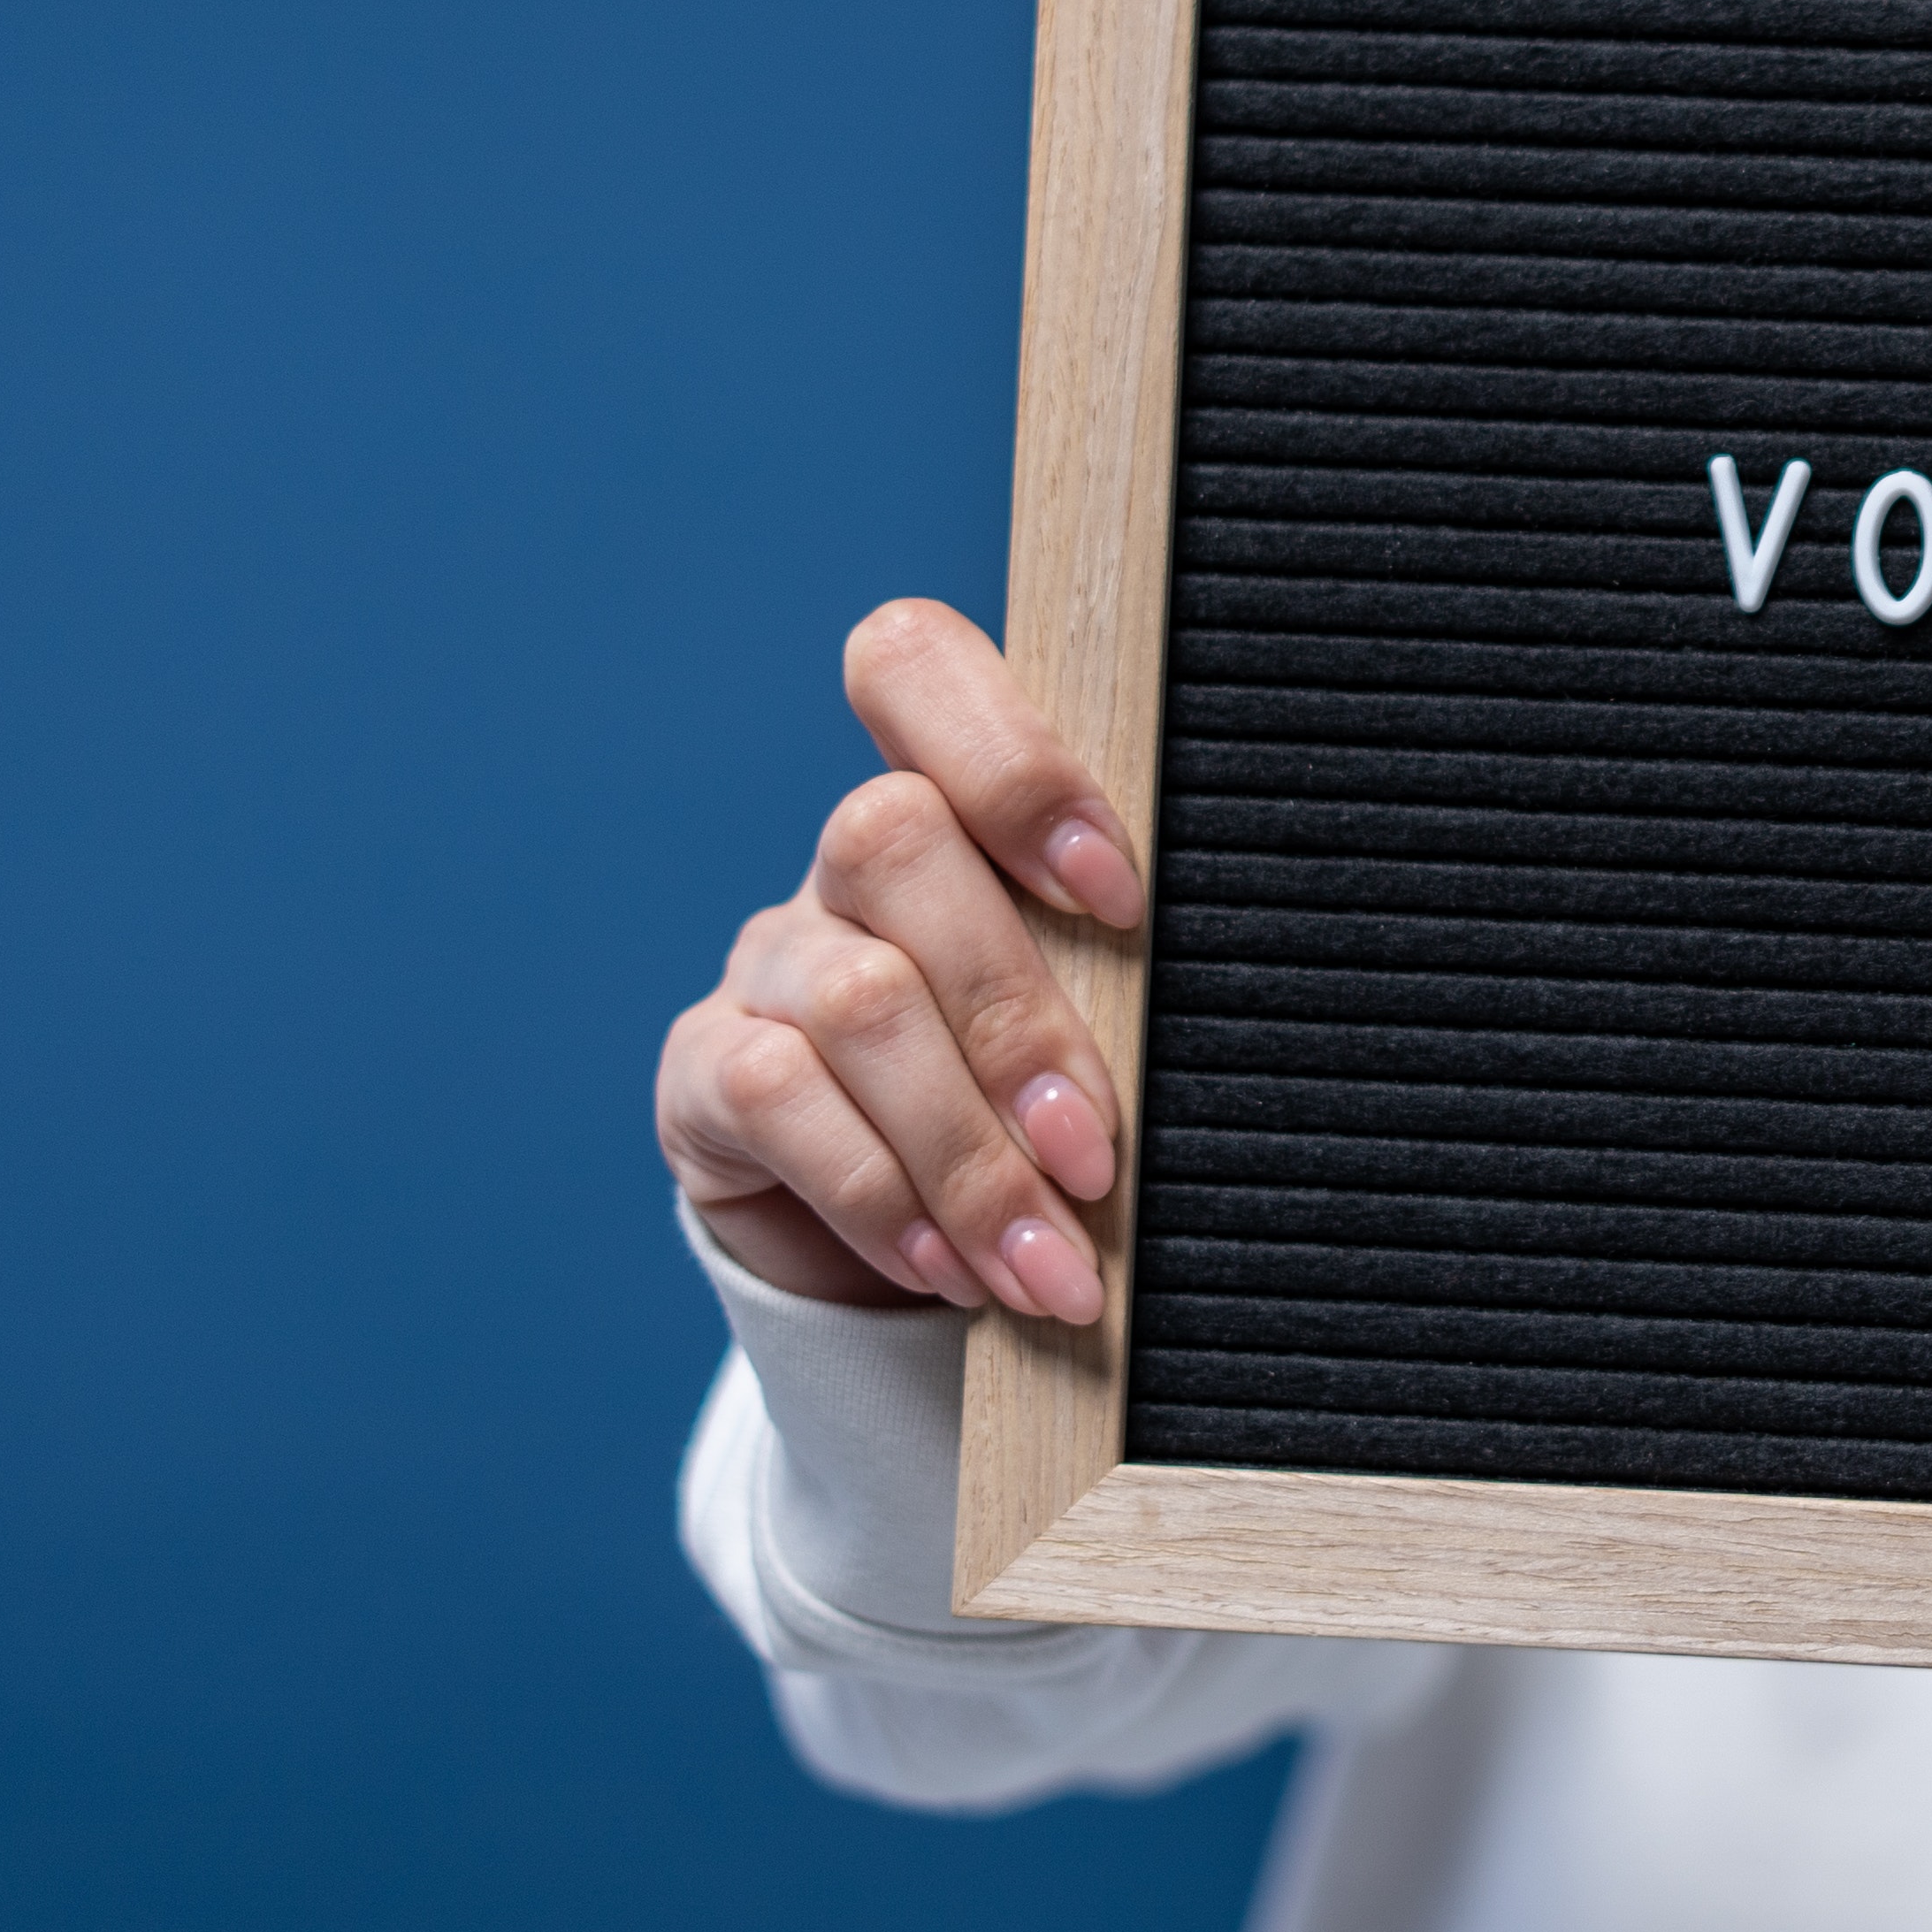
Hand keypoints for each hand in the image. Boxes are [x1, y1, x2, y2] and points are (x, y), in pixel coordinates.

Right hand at [651, 600, 1145, 1319]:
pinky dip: (885, 1195)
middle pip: (892, 838)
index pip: (917, 664)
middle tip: (1097, 1158)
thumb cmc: (1040, 1108)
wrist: (909, 1250)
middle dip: (1016, 1017)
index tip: (1119, 893)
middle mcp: (846, 864)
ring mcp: (768, 960)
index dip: (1010, 754)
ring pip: (859, 996)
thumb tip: (1228, 1034)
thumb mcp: (1093, 1028)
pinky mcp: (704, 1072)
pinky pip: (781, 1099)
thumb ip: (1122, 982)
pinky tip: (954, 1268)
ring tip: (1051, 1264)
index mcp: (954, 807)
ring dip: (968, 1148)